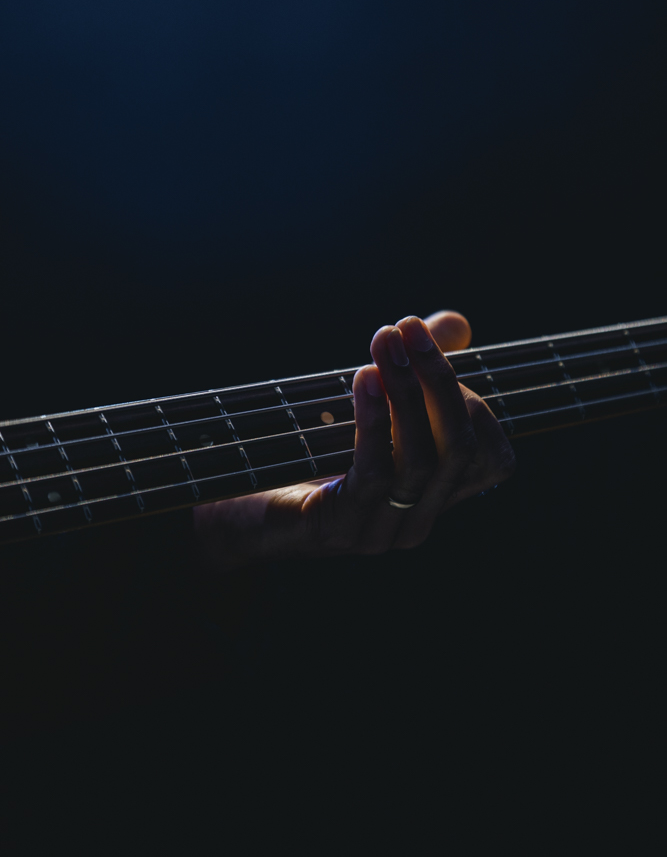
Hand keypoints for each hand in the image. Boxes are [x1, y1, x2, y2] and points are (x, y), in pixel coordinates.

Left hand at [192, 311, 515, 571]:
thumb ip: (416, 369)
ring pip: (419, 459)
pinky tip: (365, 380)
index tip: (431, 348)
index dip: (476, 402)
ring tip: (384, 343)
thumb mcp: (367, 407)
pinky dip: (374, 421)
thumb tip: (458, 325)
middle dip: (439, 380)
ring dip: (405, 391)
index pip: (489, 457)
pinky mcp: (340, 529)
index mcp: (430, 498)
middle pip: (459, 449)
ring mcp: (380, 532)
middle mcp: (415, 522)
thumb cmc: (304, 453)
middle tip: (410, 328)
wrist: (230, 512)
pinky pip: (374, 473)